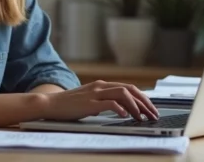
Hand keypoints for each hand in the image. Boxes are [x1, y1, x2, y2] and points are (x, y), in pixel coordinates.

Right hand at [40, 80, 159, 121]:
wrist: (50, 104)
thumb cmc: (69, 105)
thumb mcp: (90, 100)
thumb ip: (103, 101)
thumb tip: (119, 109)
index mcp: (102, 85)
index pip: (128, 88)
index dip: (142, 98)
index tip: (151, 109)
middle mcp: (101, 86)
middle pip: (130, 89)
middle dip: (144, 102)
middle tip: (153, 114)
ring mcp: (95, 93)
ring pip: (123, 94)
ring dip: (136, 106)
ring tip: (142, 117)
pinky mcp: (90, 103)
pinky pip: (109, 103)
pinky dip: (120, 109)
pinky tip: (126, 116)